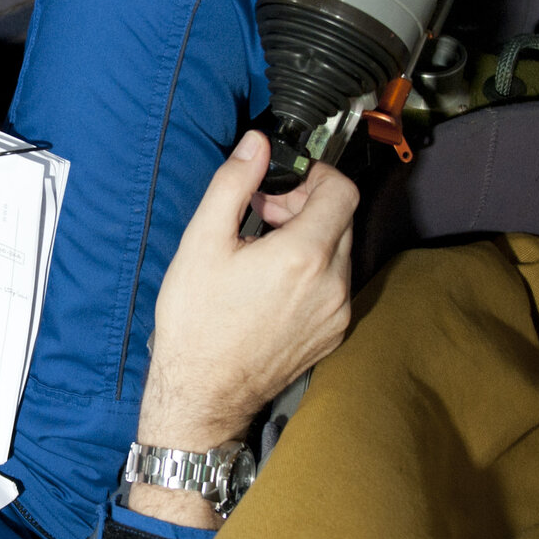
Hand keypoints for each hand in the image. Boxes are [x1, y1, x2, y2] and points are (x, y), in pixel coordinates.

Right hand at [137, 131, 357, 453]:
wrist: (203, 394)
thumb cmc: (196, 322)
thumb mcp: (202, 242)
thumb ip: (234, 184)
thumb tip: (255, 144)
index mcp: (303, 256)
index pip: (342, 191)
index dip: (316, 175)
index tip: (285, 181)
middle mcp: (332, 284)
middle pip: (342, 219)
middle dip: (307, 205)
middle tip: (264, 214)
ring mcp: (337, 313)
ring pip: (339, 252)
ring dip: (310, 238)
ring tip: (264, 251)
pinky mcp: (333, 334)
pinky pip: (335, 286)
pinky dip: (313, 272)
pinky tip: (274, 284)